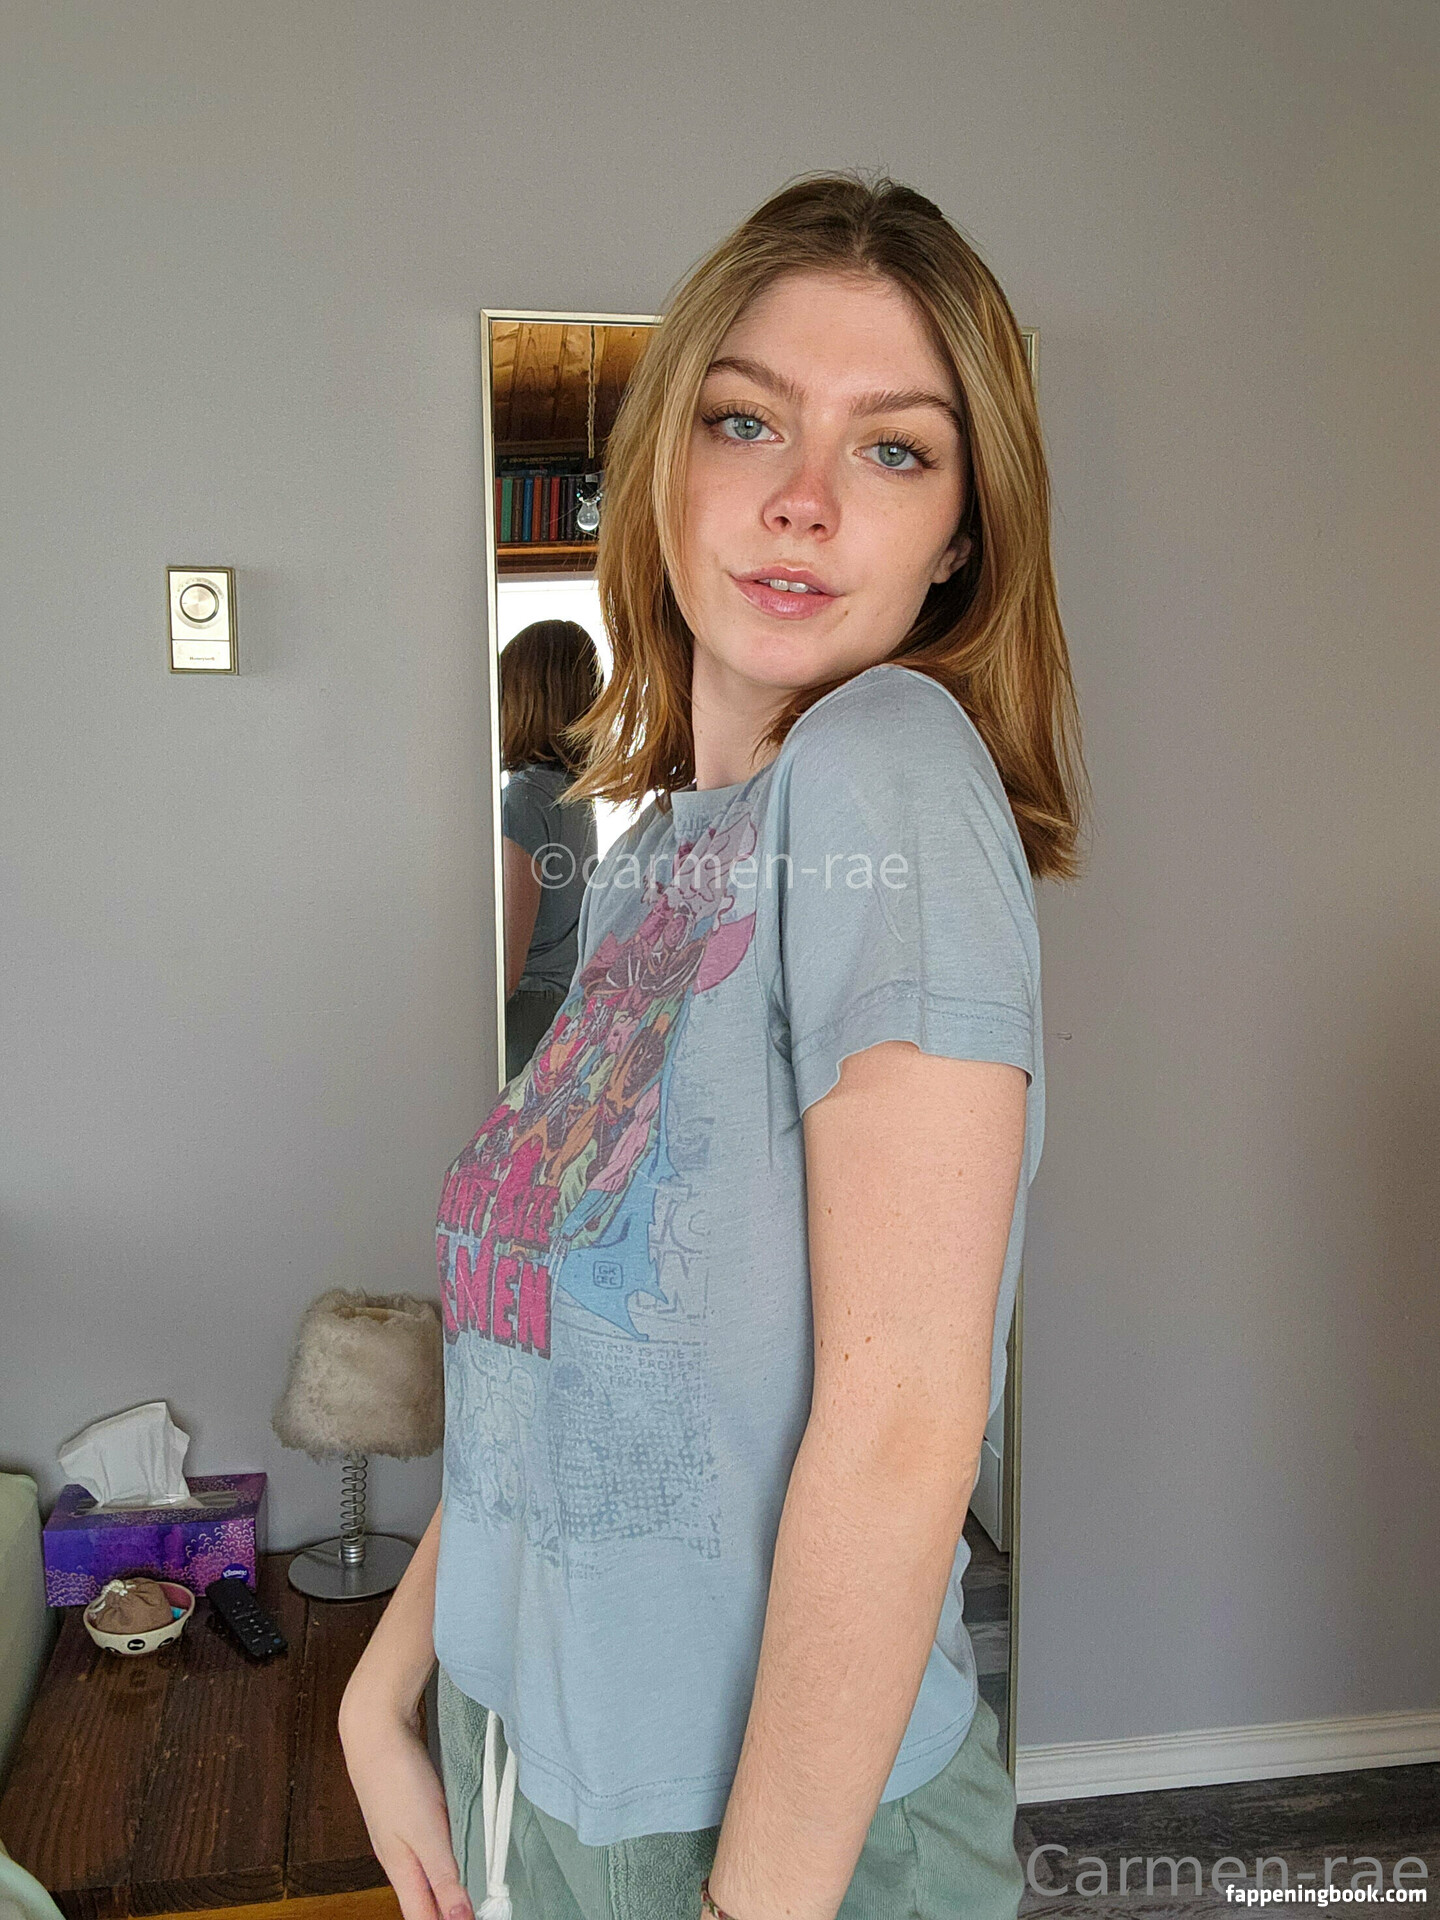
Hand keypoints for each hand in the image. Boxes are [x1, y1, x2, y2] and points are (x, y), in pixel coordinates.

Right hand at [339, 1691, 473, 1919]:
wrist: (376, 1727)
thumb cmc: (397, 1777)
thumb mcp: (427, 1832)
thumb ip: (444, 1877)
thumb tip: (459, 1919)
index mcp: (399, 1868)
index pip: (421, 1916)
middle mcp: (396, 1855)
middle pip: (421, 1899)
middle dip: (445, 1912)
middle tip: (476, 1911)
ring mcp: (398, 1832)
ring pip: (423, 1873)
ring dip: (445, 1886)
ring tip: (469, 1893)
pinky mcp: (404, 1810)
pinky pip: (424, 1845)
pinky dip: (441, 1856)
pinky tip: (454, 1849)